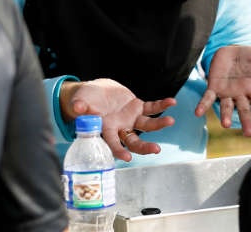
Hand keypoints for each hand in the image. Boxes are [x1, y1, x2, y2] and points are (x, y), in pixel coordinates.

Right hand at [60, 78, 176, 161]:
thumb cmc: (85, 100)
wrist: (96, 92)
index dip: (119, 151)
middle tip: (156, 150)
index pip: (112, 143)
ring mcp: (131, 118)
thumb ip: (79, 105)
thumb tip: (78, 107)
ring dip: (159, 124)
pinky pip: (151, 108)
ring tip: (171, 121)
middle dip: (144, 147)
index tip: (128, 159)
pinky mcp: (138, 107)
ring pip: (147, 125)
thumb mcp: (79, 101)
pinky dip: (161, 105)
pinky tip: (172, 102)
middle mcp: (121, 127)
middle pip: (134, 141)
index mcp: (106, 129)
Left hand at [195, 45, 250, 135]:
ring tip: (225, 124)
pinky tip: (197, 113)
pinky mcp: (214, 86)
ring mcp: (226, 93)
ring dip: (224, 115)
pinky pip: (207, 97)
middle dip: (246, 121)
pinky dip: (203, 105)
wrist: (233, 52)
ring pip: (226, 106)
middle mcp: (240, 95)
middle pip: (243, 109)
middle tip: (249, 134)